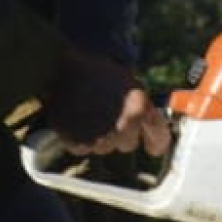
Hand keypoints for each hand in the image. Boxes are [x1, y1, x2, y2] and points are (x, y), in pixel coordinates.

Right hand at [44, 45, 171, 156]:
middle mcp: (124, 127)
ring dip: (100, 137)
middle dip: (121, 134)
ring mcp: (102, 138)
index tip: (152, 148)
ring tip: (90, 113)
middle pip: (128, 145)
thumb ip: (142, 105)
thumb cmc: (96, 73)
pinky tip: (78, 120)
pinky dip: (81, 139)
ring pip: (106, 148)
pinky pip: (85, 149)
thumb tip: (152, 122)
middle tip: (108, 114)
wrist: (61, 71)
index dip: (156, 143)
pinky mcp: (79, 144)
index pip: (159, 139)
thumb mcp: (128, 82)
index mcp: (140, 109)